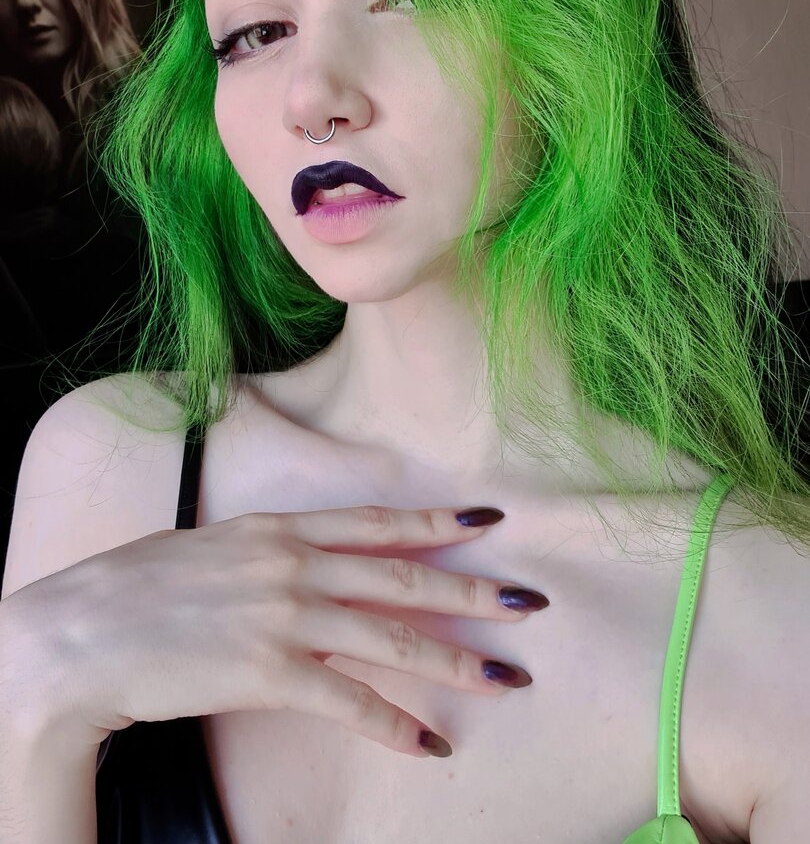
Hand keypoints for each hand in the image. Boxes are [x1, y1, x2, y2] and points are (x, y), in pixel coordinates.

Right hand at [5, 505, 547, 757]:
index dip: (437, 522)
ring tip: (506, 676)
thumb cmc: (138, 588)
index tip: (488, 522)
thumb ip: (268, 552)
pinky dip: (394, 724)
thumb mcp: (212, 547)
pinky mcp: (267, 671)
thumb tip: (308, 560)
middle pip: (403, 577)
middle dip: (473, 591)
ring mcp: (283, 615)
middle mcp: (292, 564)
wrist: (79, 633)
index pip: (377, 522)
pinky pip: (348, 700)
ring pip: (392, 638)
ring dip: (456, 660)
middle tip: (530, 602)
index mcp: (278, 528)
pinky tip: (429, 743)